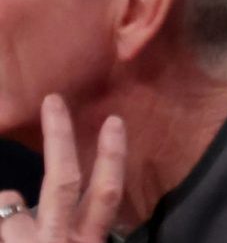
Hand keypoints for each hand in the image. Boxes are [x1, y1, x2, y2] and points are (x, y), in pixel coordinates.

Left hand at [0, 96, 124, 241]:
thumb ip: (79, 234)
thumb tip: (74, 219)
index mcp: (90, 241)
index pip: (107, 194)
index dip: (112, 157)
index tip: (114, 121)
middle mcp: (65, 240)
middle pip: (64, 181)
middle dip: (58, 139)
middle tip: (53, 101)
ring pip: (14, 215)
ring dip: (8, 204)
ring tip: (8, 200)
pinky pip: (2, 227)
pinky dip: (2, 222)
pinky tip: (5, 228)